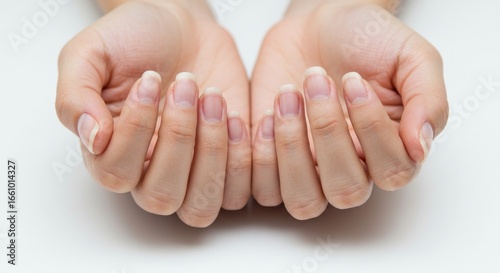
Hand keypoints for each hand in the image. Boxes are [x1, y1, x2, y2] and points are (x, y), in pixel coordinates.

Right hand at [55, 0, 250, 226]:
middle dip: (179, 138)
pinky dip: (241, 156)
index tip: (150, 79)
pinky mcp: (227, 164)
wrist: (183, 27)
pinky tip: (234, 112)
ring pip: (200, 206)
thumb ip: (76, 97)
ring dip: (212, 152)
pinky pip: (237, 191)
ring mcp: (191, 172)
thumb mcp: (89, 54)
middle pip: (161, 197)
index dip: (136, 130)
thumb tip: (94, 138)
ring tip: (214, 97)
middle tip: (186, 85)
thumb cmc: (134, 40)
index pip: (117, 173)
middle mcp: (149, 172)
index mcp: (110, 153)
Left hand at [251, 1, 447, 218]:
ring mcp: (311, 169)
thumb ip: (428, 100)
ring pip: (304, 201)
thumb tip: (421, 146)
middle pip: (346, 190)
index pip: (392, 171)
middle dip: (327, 132)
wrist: (317, 23)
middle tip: (317, 81)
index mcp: (392, 149)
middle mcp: (352, 168)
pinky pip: (265, 188)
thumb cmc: (365, 40)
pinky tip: (268, 110)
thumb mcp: (412, 56)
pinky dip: (261, 154)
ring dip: (291, 148)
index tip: (354, 80)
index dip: (371, 129)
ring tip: (288, 95)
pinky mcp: (273, 163)